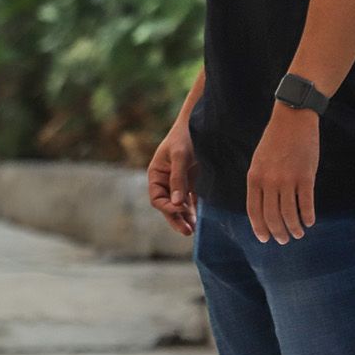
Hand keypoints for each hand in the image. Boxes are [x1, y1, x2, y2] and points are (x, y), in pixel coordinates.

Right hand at [146, 118, 197, 235]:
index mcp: (156, 174)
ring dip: (185, 217)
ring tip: (192, 230)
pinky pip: (190, 200)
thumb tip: (176, 203)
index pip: (157, 198)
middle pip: (167, 206)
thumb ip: (178, 179)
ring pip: (178, 205)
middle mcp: (165, 181)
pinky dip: (193, 210)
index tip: (179, 210)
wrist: (199, 123)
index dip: (166, 207)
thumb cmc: (185, 137)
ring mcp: (178, 182)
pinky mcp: (191, 182)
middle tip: (187, 231)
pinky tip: (198, 219)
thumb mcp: (180, 156)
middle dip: (176, 219)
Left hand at [246, 105, 319, 243]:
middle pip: (272, 216)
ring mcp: (288, 179)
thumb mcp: (259, 162)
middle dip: (278, 232)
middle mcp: (269, 181)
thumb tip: (263, 208)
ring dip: (294, 228)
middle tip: (284, 240)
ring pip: (290, 214)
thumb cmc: (274, 141)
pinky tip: (310, 222)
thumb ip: (259, 183)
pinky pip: (306, 203)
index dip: (259, 228)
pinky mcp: (306, 176)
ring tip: (298, 234)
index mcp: (254, 178)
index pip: (254, 211)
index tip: (265, 239)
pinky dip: (308, 216)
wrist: (292, 119)